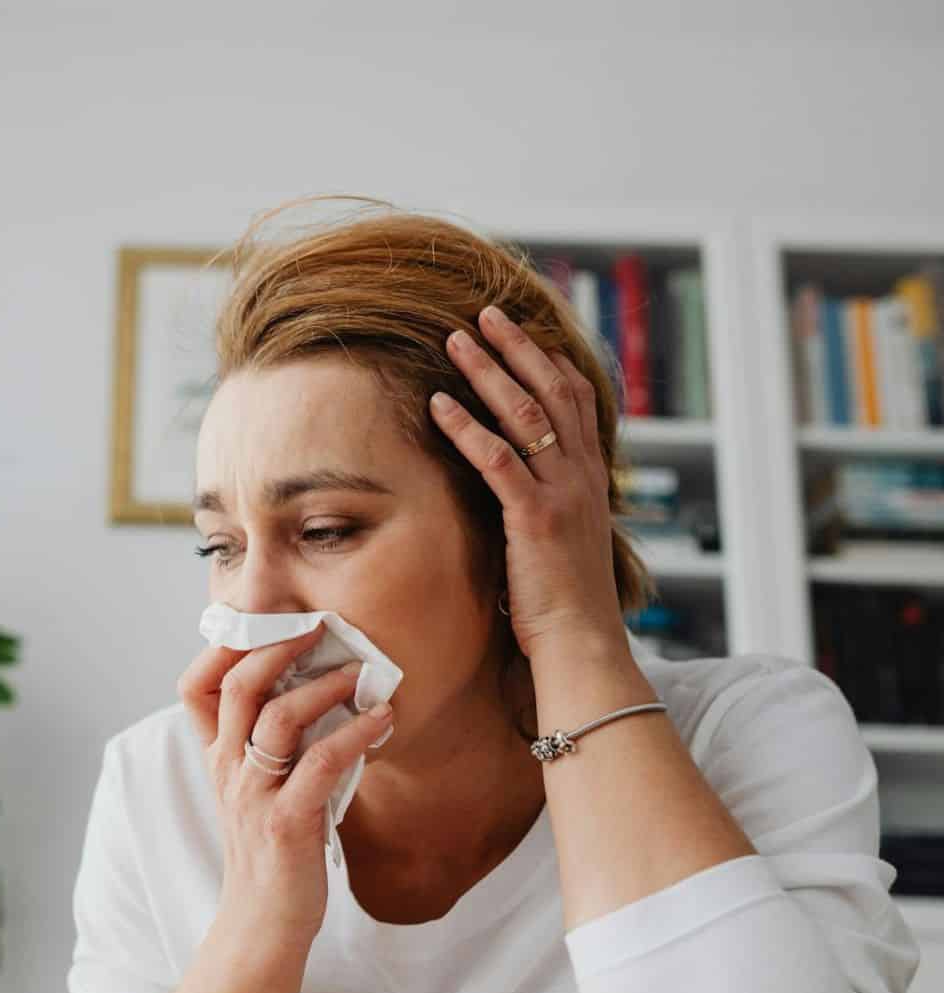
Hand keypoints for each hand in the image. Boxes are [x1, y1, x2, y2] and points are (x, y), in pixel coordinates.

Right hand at [178, 625, 394, 961]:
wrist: (262, 924)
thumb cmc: (271, 854)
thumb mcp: (257, 792)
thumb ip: (272, 747)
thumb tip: (320, 694)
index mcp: (218, 759)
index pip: (195, 688)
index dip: (222, 648)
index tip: (265, 621)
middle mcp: (229, 771)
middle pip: (238, 686)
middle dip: (279, 645)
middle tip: (320, 626)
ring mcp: (254, 796)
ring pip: (277, 718)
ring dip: (324, 687)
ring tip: (361, 674)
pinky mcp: (286, 823)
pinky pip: (320, 764)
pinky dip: (356, 734)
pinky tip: (383, 720)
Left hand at [430, 305, 629, 660]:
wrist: (581, 644)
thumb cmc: (562, 603)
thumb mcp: (560, 541)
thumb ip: (543, 505)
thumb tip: (515, 491)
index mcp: (591, 479)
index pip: (578, 401)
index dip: (551, 361)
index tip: (524, 333)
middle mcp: (583, 477)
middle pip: (553, 391)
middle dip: (517, 348)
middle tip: (485, 313)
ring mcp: (562, 494)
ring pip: (526, 413)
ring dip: (488, 371)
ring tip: (455, 339)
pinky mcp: (534, 517)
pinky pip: (497, 460)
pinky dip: (465, 427)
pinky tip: (437, 404)